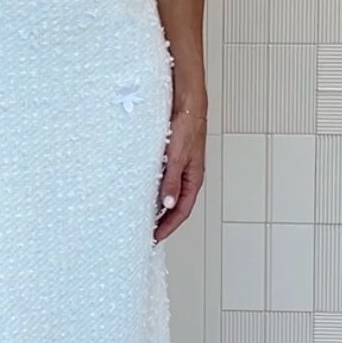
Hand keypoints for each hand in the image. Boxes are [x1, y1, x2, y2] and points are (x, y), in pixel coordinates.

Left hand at [154, 103, 204, 240]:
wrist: (188, 106)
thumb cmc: (188, 127)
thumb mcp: (177, 158)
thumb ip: (172, 181)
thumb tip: (167, 204)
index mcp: (193, 179)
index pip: (182, 211)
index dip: (169, 226)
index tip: (157, 237)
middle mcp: (189, 176)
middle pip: (177, 206)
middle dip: (165, 221)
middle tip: (151, 232)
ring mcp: (182, 168)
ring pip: (171, 194)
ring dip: (161, 207)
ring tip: (148, 217)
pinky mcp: (174, 160)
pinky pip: (167, 181)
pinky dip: (158, 191)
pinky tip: (148, 192)